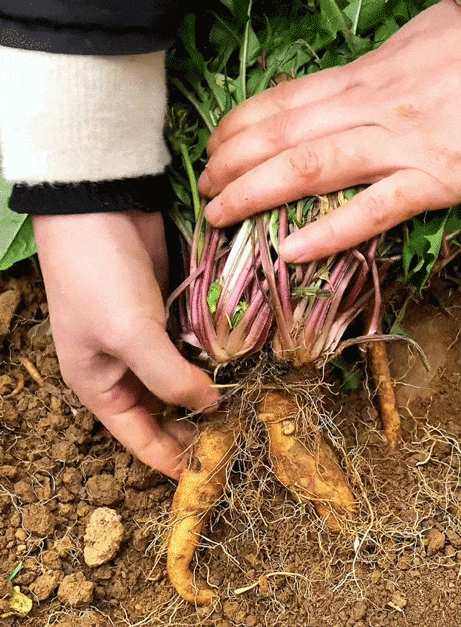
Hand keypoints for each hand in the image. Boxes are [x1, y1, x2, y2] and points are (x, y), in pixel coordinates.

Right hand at [32, 211, 219, 479]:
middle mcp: (123, 368)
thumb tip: (210, 407)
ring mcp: (148, 339)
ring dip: (209, 393)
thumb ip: (171, 378)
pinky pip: (193, 349)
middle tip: (241, 440)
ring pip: (182, 381)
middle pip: (164, 413)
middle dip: (196, 428)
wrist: (98, 206)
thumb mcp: (129, 336)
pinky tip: (240, 370)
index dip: (173, 459)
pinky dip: (212, 361)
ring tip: (249, 410)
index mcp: (100, 385)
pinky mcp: (168, 313)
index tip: (214, 474)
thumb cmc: (99, 279)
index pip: (140, 438)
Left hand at [199, 0, 460, 261]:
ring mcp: (403, 146)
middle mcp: (373, 108)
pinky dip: (332, 232)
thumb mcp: (420, 40)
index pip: (283, 100)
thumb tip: (339, 85)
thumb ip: (375, 70)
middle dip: (232, 163)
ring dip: (257, 193)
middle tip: (202, 189)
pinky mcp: (437, 181)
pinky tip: (293, 251)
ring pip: (312, 169)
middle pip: (283, 135)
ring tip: (221, 214)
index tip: (212, 147)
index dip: (239, 126)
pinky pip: (374, 210)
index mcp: (367, 75)